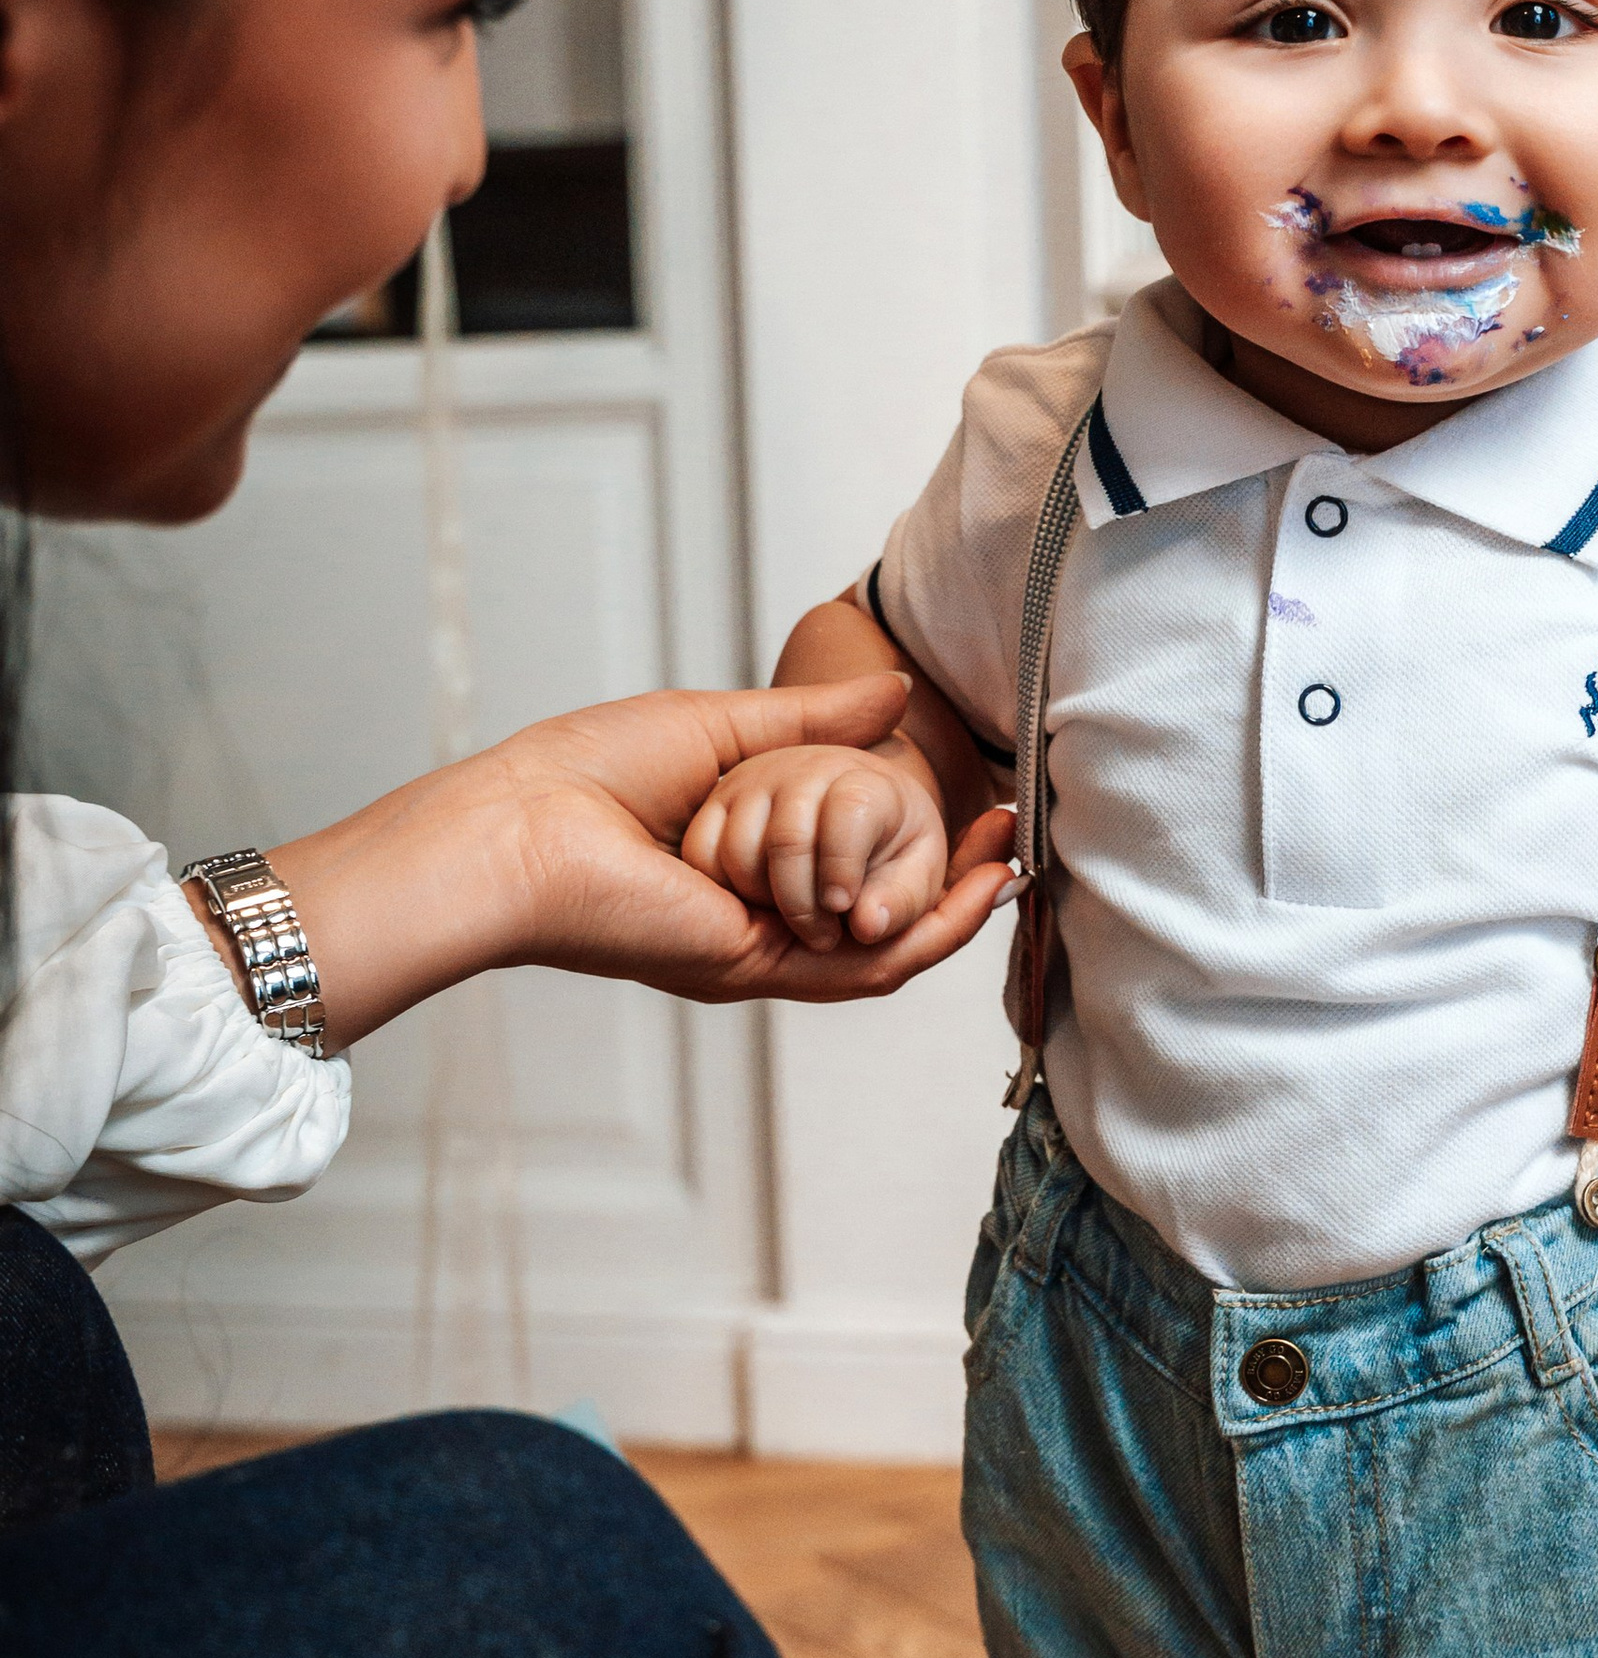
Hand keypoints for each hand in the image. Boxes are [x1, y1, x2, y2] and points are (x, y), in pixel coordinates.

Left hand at [268, 675, 1016, 1047]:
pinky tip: (972, 890)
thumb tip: (895, 690)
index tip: (981, 800)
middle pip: (880, 916)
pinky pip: (862, 964)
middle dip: (958, 882)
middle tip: (1015, 834)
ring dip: (957, 913)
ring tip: (1012, 861)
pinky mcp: (756, 968)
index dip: (925, 843)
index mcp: (747, 868)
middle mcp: (757, 918)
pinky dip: (923, 931)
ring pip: (884, 950)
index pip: (854, 867)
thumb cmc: (588, 772)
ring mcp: (759, 950)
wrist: (522, 828)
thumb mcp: (730, 729)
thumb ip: (815, 721)